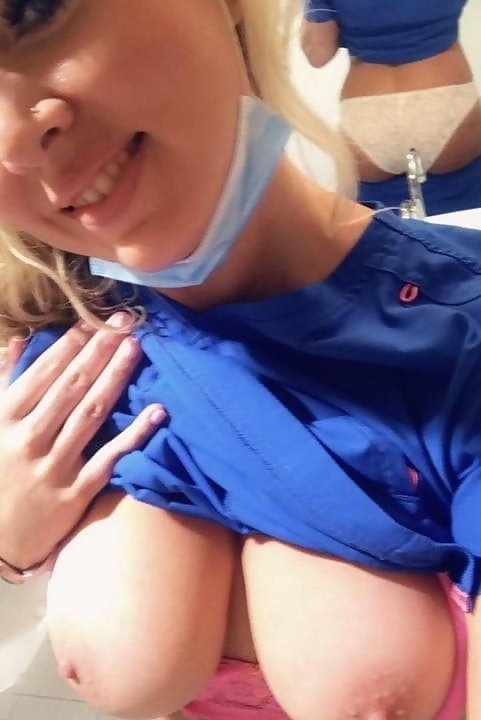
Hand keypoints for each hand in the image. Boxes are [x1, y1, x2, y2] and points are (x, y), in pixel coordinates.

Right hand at [0, 314, 164, 569]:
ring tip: (135, 348)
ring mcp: (54, 466)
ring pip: (90, 414)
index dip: (72, 343)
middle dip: (99, 350)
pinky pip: (109, 459)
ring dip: (115, 378)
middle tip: (126, 322)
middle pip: (71, 386)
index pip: (44, 372)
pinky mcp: (75, 493)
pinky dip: (134, 435)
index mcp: (4, 417)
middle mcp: (30, 437)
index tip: (95, 319)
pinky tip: (156, 412)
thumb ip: (2, 380)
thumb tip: (21, 339)